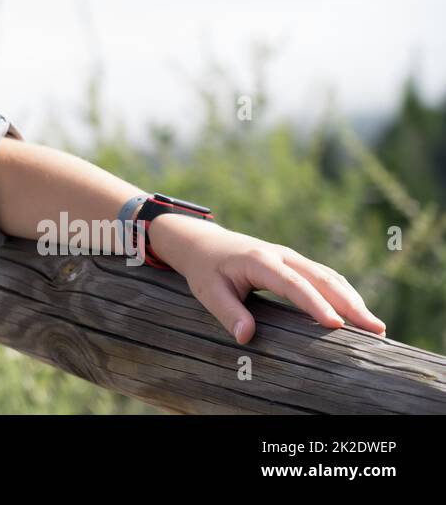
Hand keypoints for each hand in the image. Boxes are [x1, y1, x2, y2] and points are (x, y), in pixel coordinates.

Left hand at [144, 214, 387, 344]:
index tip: (336, 324)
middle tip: (374, 329)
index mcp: (259, 261)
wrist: (203, 242)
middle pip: (321, 278)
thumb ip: (227, 312)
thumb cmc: (205, 270)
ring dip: (352, 299)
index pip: (293, 284)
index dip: (315, 303)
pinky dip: (344, 292)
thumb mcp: (208, 291)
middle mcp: (281, 255)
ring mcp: (291, 257)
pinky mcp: (296, 263)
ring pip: (328, 276)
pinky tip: (357, 311)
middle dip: (349, 303)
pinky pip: (325, 276)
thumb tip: (246, 337)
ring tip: (375, 326)